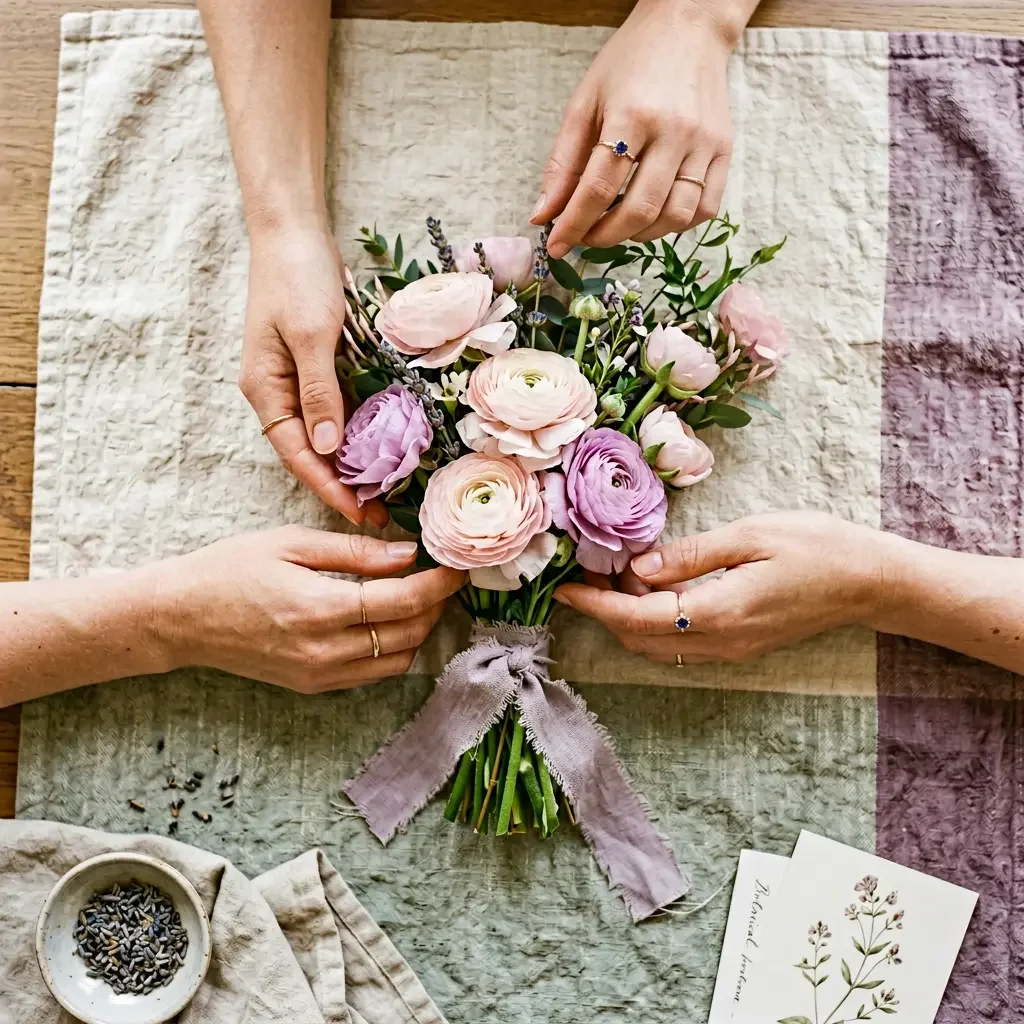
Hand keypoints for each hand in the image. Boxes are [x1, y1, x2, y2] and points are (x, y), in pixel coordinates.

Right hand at [155, 526, 464, 690]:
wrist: (180, 618)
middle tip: (441, 575)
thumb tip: (408, 553)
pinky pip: (372, 674)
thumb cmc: (230, 569)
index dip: (440, 584)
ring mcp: (319, 674)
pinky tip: (387, 620)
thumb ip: (355, 551)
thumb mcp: (291, 543)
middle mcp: (324, 650)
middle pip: (409, 634)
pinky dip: (392, 649)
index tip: (457, 565)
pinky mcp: (313, 686)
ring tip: (416, 596)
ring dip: (418, 630)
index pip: (404, 602)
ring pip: (398, 661)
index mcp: (319, 608)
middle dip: (436, 605)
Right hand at [240, 223, 388, 528]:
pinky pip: (337, 407)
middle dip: (341, 483)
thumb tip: (326, 449)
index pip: (296, 454)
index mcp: (265, 389)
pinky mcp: (316, 365)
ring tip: (385, 489)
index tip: (357, 514)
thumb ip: (320, 392)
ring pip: (324, 433)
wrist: (292, 230)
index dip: (326, 487)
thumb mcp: (312, 335)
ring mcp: (295, 378)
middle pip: (309, 451)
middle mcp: (277, 390)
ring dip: (352, 461)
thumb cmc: (297, 277)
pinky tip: (384, 445)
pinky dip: (358, 428)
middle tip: (378, 513)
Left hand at [534, 0, 735, 256]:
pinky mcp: (725, 150)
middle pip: (638, 210)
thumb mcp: (585, 102)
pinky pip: (705, 208)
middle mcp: (673, 131)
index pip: (599, 188)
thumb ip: (563, 163)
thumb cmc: (630, 62)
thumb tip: (544, 214)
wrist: (689, 26)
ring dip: (640, 235)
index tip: (557, 245)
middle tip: (586, 237)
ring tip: (619, 227)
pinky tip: (654, 217)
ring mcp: (704, 143)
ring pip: (674, 217)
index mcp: (632, 114)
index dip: (574, 225)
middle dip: (604, 236)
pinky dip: (677, 226)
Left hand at [554, 512, 886, 663]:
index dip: (595, 604)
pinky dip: (655, 619)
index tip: (562, 590)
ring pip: (657, 644)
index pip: (636, 616)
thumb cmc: (817, 548)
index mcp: (716, 613)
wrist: (871, 582)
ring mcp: (730, 650)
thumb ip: (690, 555)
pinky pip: (680, 642)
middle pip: (639, 637)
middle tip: (589, 569)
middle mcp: (718, 642)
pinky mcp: (739, 646)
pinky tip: (657, 585)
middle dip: (605, 609)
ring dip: (628, 615)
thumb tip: (640, 565)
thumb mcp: (750, 535)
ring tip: (619, 571)